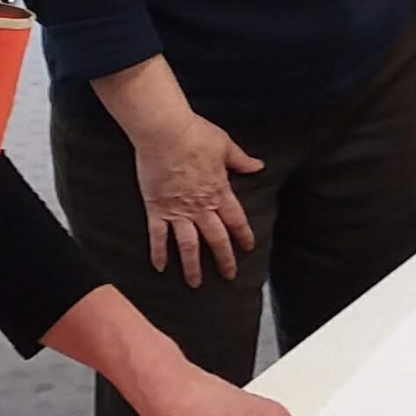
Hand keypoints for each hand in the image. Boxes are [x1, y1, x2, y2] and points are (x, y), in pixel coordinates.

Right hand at [133, 115, 263, 287]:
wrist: (166, 132)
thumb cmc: (196, 134)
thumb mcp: (225, 145)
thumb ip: (240, 160)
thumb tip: (258, 166)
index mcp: (220, 191)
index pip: (236, 220)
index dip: (243, 235)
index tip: (248, 248)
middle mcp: (201, 207)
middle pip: (216, 239)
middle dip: (224, 259)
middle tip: (228, 275)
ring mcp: (178, 211)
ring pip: (189, 245)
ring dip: (192, 266)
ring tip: (195, 283)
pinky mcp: (157, 209)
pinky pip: (158, 236)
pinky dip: (158, 253)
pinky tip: (159, 267)